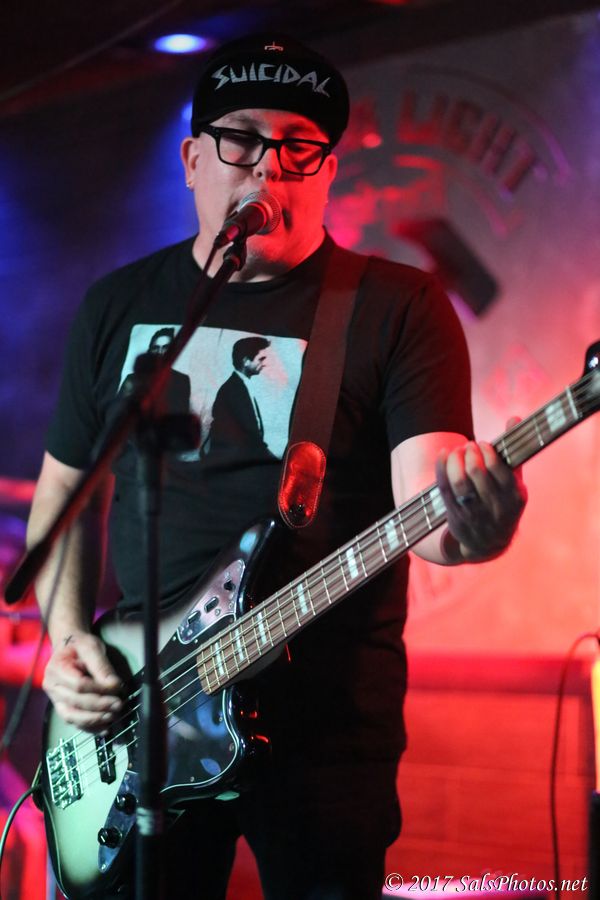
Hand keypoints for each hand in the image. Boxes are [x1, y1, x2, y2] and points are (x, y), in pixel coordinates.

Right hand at [43, 630, 122, 731]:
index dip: (99, 689)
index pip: (79, 685)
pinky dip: (89, 727)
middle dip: (99, 706)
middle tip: (118, 705)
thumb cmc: (79, 646)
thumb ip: (102, 666)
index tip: (117, 687)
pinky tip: (104, 728)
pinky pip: (74, 721)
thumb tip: (114, 685)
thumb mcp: (92, 647)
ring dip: (94, 720)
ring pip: (72, 716)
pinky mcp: (63, 707)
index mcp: (56, 668)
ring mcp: (55, 699)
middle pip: (75, 702)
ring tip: (112, 717)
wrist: (68, 649)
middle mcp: (52, 686)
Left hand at [435, 418, 527, 562]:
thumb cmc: (502, 502)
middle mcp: (495, 508)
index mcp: (515, 497)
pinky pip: (444, 490)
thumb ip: (514, 451)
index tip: (483, 445)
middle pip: (477, 474)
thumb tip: (515, 418)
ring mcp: (474, 515)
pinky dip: (441, 469)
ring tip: (457, 451)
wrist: (488, 543)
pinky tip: (443, 455)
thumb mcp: (514, 481)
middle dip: (470, 454)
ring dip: (455, 462)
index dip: (488, 454)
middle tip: (468, 446)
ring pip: (459, 484)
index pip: (500, 471)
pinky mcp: (455, 517)